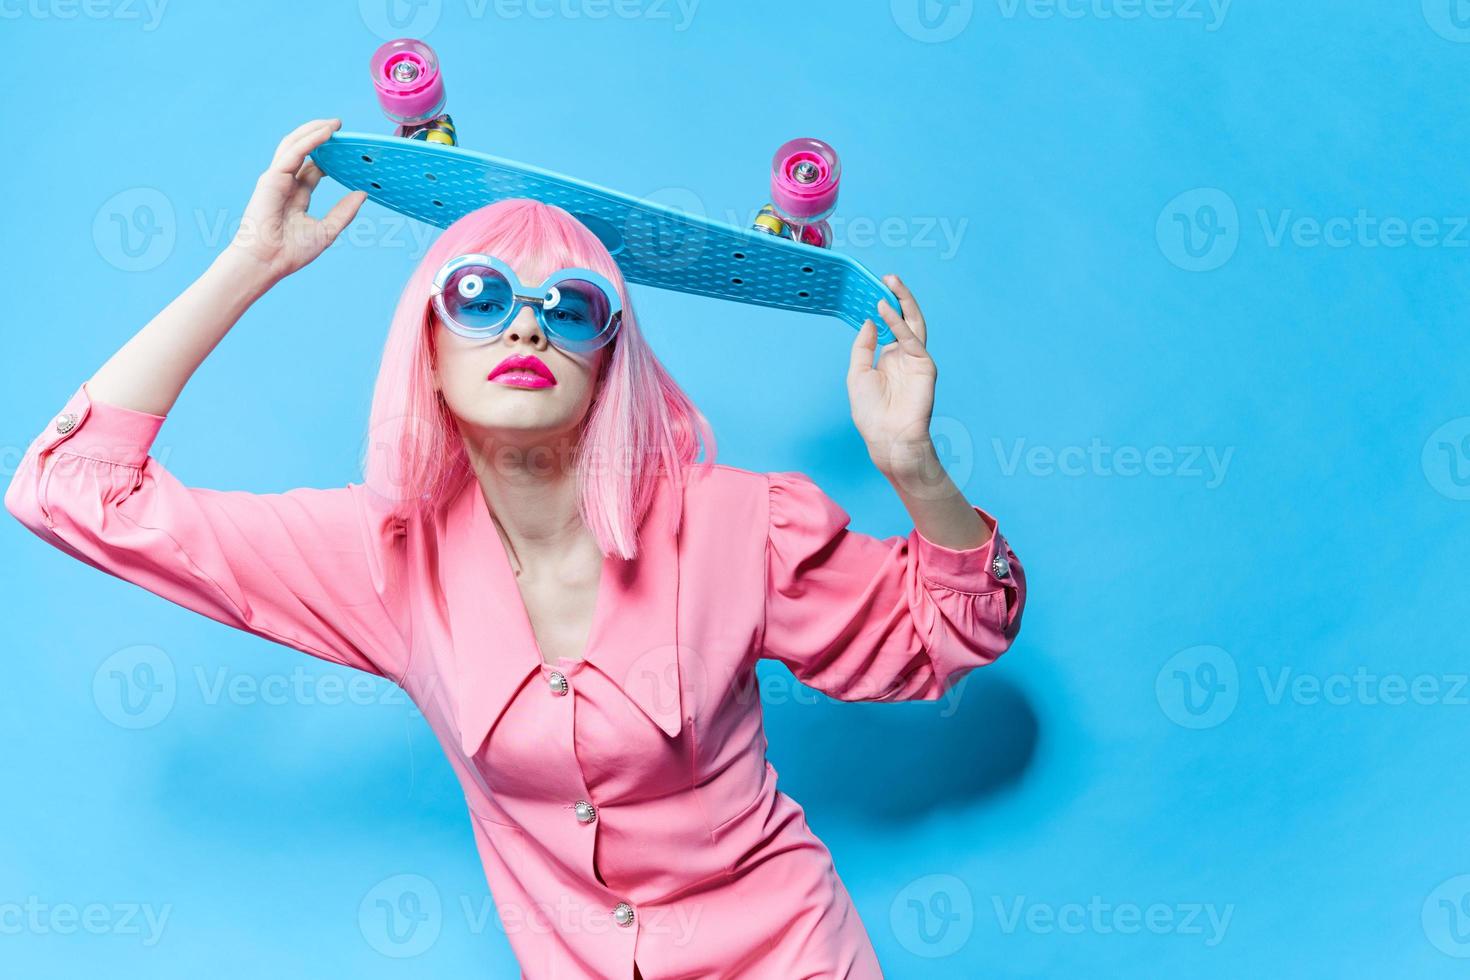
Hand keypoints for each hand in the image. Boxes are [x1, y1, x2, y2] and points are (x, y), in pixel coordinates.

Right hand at [226, 118, 367, 282]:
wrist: (268, 261)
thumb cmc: (291, 251)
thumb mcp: (328, 229)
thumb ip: (345, 211)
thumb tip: (363, 193)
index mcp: (296, 196)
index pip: (314, 169)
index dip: (330, 157)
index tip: (348, 150)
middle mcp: (285, 184)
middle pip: (303, 152)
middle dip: (321, 138)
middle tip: (341, 128)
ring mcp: (277, 179)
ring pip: (295, 145)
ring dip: (315, 131)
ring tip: (335, 123)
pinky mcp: (272, 177)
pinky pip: (294, 151)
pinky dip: (311, 140)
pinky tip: (326, 132)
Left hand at [847, 273, 939, 479]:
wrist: (887, 438)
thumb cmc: (871, 413)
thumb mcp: (858, 373)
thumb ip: (864, 346)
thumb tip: (870, 320)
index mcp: (890, 358)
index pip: (889, 325)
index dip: (883, 307)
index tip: (872, 288)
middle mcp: (905, 355)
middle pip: (906, 318)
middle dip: (899, 296)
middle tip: (888, 277)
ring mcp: (916, 359)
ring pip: (913, 322)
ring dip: (904, 300)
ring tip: (891, 282)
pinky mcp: (924, 365)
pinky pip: (911, 338)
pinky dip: (898, 323)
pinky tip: (886, 309)